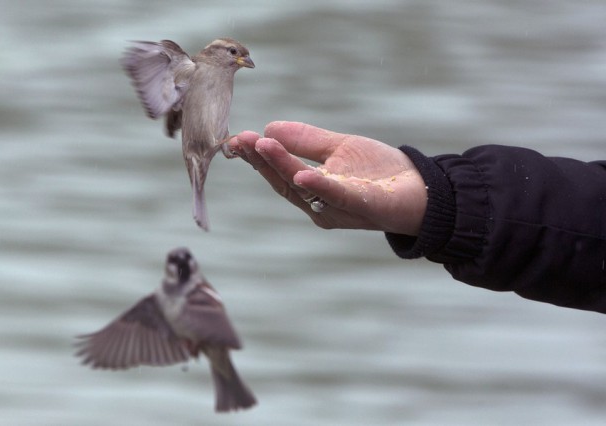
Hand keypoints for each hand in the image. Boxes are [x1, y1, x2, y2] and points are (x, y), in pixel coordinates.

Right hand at [229, 121, 426, 234]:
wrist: (422, 190)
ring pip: (304, 187)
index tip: (237, 139)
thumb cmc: (380, 172)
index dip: (258, 157)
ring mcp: (339, 208)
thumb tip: (269, 127)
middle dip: (261, 160)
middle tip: (240, 140)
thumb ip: (306, 141)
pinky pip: (337, 195)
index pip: (279, 173)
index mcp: (313, 191)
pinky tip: (301, 175)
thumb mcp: (339, 149)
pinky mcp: (362, 206)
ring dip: (281, 166)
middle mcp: (320, 205)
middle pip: (284, 182)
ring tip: (261, 145)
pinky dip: (319, 186)